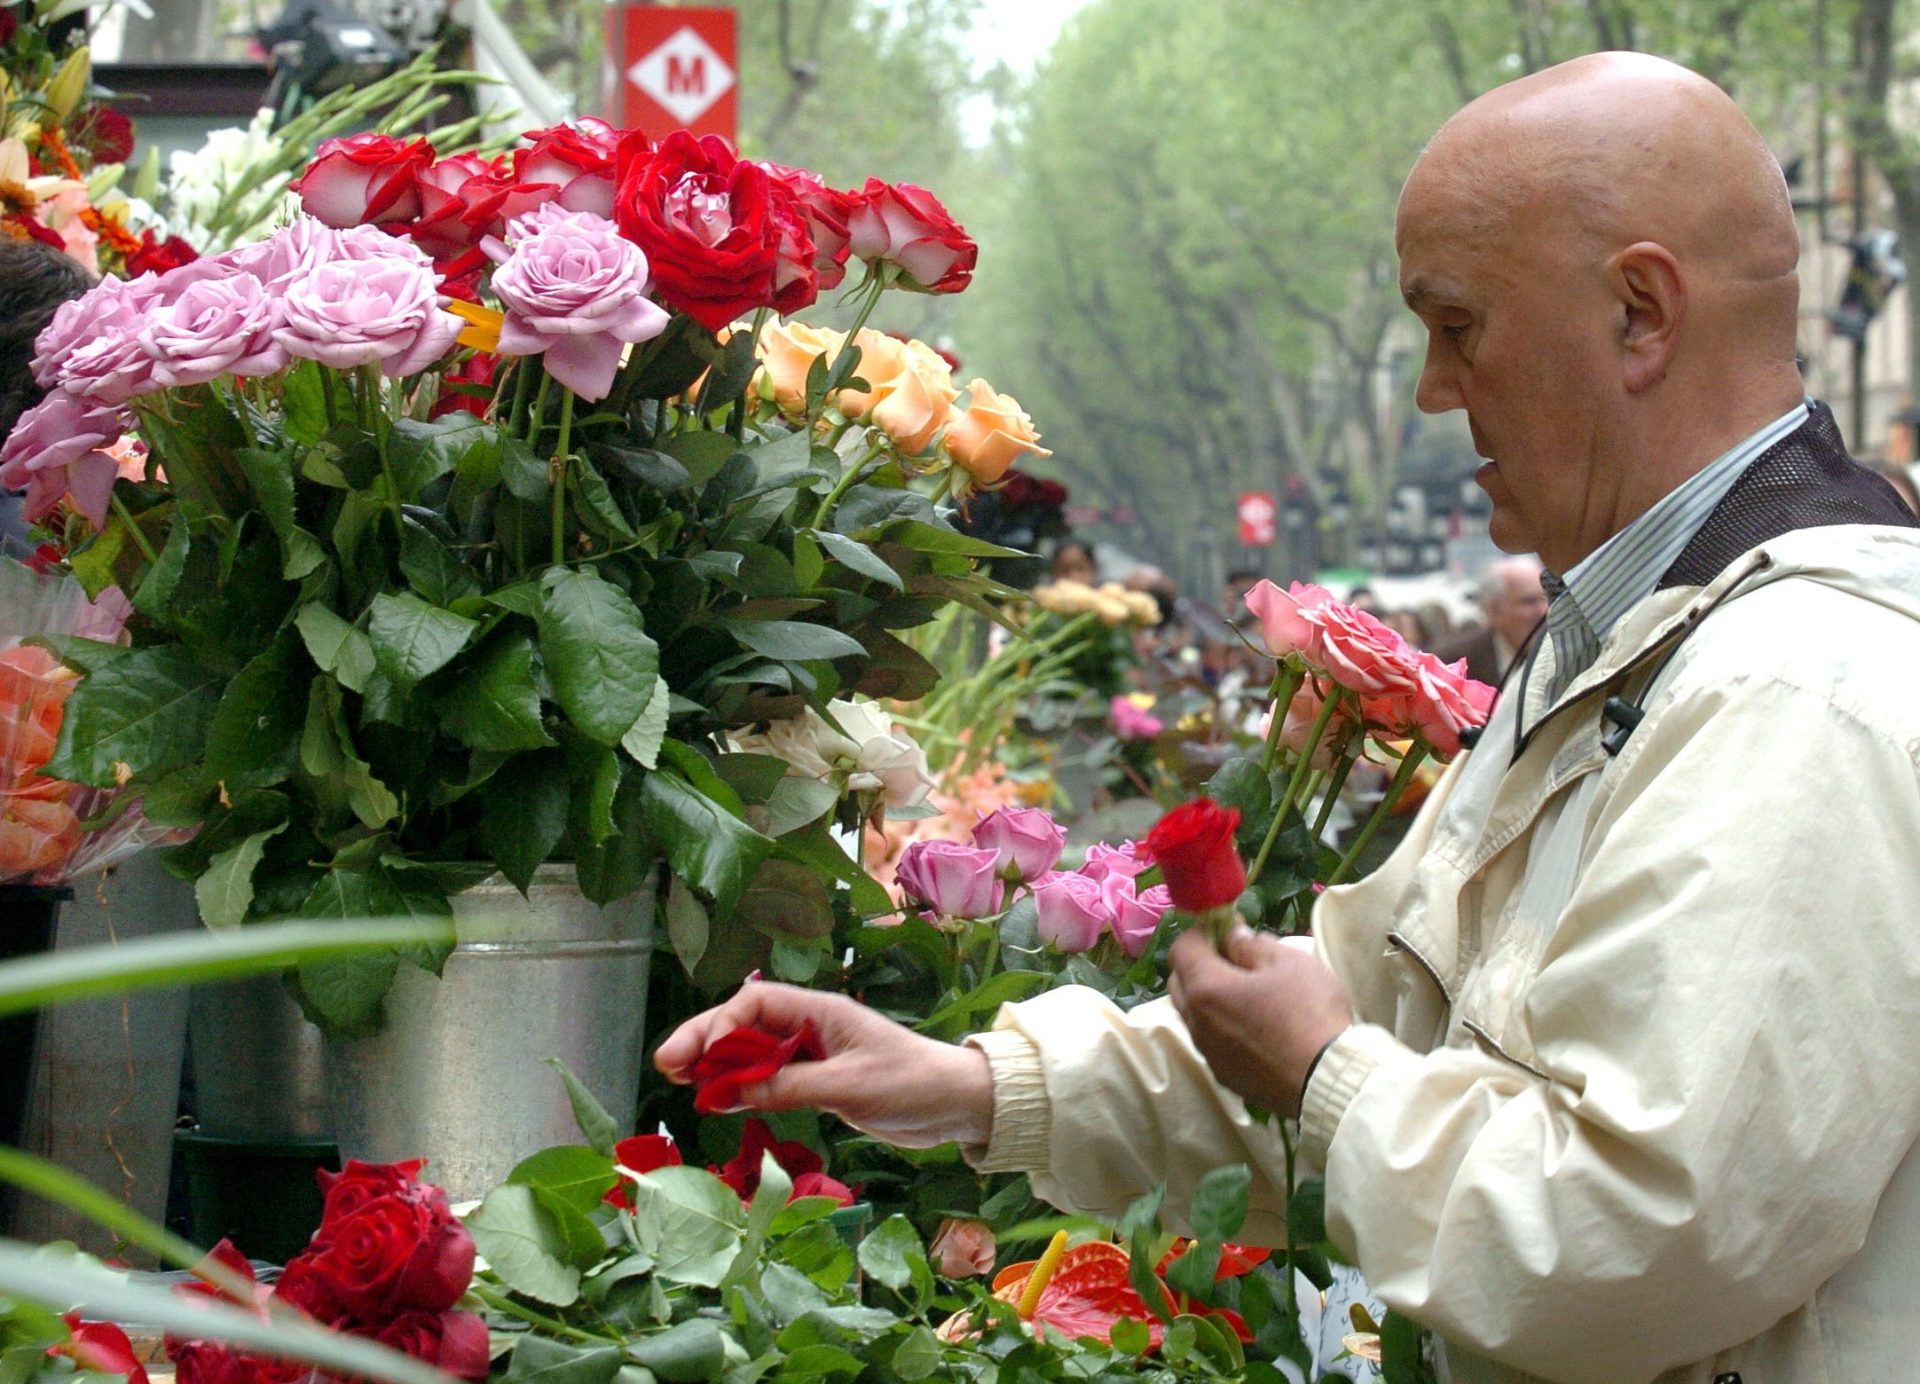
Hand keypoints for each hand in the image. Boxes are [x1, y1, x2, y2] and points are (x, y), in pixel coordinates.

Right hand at [654, 983, 994, 1148]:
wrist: (955, 1104)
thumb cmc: (911, 1084)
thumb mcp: (848, 1087)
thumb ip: (790, 1087)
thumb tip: (729, 1093)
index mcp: (820, 1011)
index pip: (755, 1004)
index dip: (722, 1026)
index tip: (704, 1060)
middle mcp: (810, 1026)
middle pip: (743, 1024)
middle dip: (704, 1041)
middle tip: (666, 1066)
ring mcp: (812, 1053)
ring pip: (750, 1053)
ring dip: (715, 1065)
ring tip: (678, 1082)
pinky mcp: (817, 1081)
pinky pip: (766, 1078)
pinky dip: (739, 1087)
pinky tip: (715, 1100)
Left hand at [1167, 924, 1352, 1117]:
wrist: (1328, 1080)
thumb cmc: (1310, 1014)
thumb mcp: (1289, 963)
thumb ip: (1252, 944)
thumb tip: (1233, 936)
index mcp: (1206, 989)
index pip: (1181, 948)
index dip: (1202, 932)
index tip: (1228, 928)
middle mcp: (1197, 1023)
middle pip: (1179, 982)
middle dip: (1199, 963)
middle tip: (1235, 957)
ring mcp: (1209, 1054)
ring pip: (1194, 1015)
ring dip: (1210, 997)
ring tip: (1248, 993)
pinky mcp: (1225, 1076)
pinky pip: (1212, 1042)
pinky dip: (1223, 1026)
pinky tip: (1255, 1027)